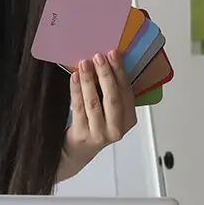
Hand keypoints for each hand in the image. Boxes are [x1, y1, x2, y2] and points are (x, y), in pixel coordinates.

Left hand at [62, 51, 137, 166]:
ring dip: (89, 80)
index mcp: (129, 119)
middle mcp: (116, 128)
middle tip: (99, 56)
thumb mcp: (111, 111)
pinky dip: (76, 90)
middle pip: (112, 98)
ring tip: (84, 63)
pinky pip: (79, 108)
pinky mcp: (82, 134)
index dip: (120, 72)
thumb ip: (113, 92)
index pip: (126, 92)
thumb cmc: (97, 124)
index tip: (114, 54)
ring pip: (94, 102)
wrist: (80, 150)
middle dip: (106, 75)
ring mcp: (99, 133)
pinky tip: (75, 77)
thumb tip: (107, 61)